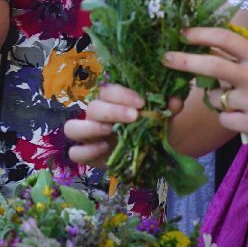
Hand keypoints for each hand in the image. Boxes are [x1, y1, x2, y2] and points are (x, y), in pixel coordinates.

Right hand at [63, 84, 183, 166]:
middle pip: (93, 107)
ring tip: (110, 131)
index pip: (107, 90)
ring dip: (90, 127)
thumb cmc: (150, 129)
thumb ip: (167, 109)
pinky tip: (104, 148)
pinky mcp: (88, 156)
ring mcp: (88, 136)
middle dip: (112, 110)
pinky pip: (75, 154)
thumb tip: (175, 101)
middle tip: (134, 117)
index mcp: (111, 102)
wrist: (149, 153)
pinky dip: (86, 151)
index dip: (122, 94)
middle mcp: (95, 116)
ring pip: (72, 128)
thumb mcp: (161, 118)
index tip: (142, 102)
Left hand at [162, 26, 247, 149]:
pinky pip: (222, 118)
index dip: (201, 34)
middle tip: (165, 58)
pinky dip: (226, 118)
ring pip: (214, 98)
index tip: (181, 33)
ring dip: (216, 100)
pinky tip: (243, 117)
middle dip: (185, 61)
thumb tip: (198, 45)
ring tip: (237, 102)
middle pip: (213, 66)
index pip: (226, 38)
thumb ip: (234, 57)